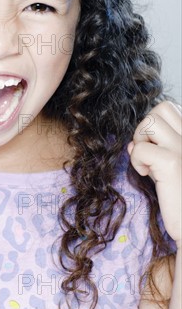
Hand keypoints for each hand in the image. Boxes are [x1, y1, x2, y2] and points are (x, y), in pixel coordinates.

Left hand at [127, 101, 181, 248]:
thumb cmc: (181, 199)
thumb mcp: (167, 170)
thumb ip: (154, 152)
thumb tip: (131, 143)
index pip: (171, 109)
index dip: (155, 126)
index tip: (156, 148)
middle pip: (161, 108)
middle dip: (146, 127)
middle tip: (149, 152)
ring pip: (150, 120)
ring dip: (140, 139)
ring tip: (147, 160)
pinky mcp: (172, 163)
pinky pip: (140, 148)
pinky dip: (136, 160)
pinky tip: (146, 174)